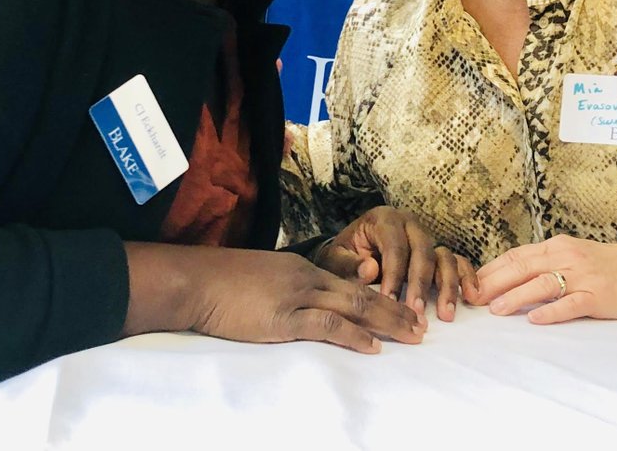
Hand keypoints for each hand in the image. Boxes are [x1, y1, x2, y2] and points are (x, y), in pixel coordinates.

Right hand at [123, 243, 423, 352]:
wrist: (196, 281)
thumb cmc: (219, 282)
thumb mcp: (259, 278)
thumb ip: (282, 288)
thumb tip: (293, 307)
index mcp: (300, 268)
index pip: (348, 282)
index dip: (378, 296)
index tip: (400, 308)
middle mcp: (306, 277)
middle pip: (362, 292)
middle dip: (395, 310)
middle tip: (420, 325)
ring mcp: (297, 296)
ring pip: (355, 306)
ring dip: (387, 323)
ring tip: (411, 336)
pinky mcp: (284, 318)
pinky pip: (329, 326)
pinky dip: (355, 336)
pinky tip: (373, 347)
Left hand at [312, 207, 478, 321]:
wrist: (349, 253)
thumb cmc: (344, 256)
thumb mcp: (336, 258)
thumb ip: (348, 264)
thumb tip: (370, 270)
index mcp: (385, 219)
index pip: (395, 246)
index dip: (393, 274)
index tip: (388, 301)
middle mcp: (410, 224)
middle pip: (423, 251)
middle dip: (420, 284)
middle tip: (416, 312)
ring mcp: (427, 238)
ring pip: (444, 257)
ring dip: (446, 286)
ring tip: (445, 314)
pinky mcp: (437, 253)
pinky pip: (457, 262)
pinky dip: (466, 278)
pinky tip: (471, 297)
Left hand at [468, 235, 616, 323]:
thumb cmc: (605, 266)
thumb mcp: (571, 256)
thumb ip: (544, 264)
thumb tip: (508, 277)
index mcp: (556, 247)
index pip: (516, 255)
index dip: (491, 270)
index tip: (469, 283)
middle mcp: (566, 257)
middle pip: (522, 267)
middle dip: (494, 283)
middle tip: (473, 298)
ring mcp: (582, 276)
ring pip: (542, 284)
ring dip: (516, 296)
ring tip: (496, 310)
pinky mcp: (598, 296)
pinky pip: (570, 303)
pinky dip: (551, 311)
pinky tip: (535, 319)